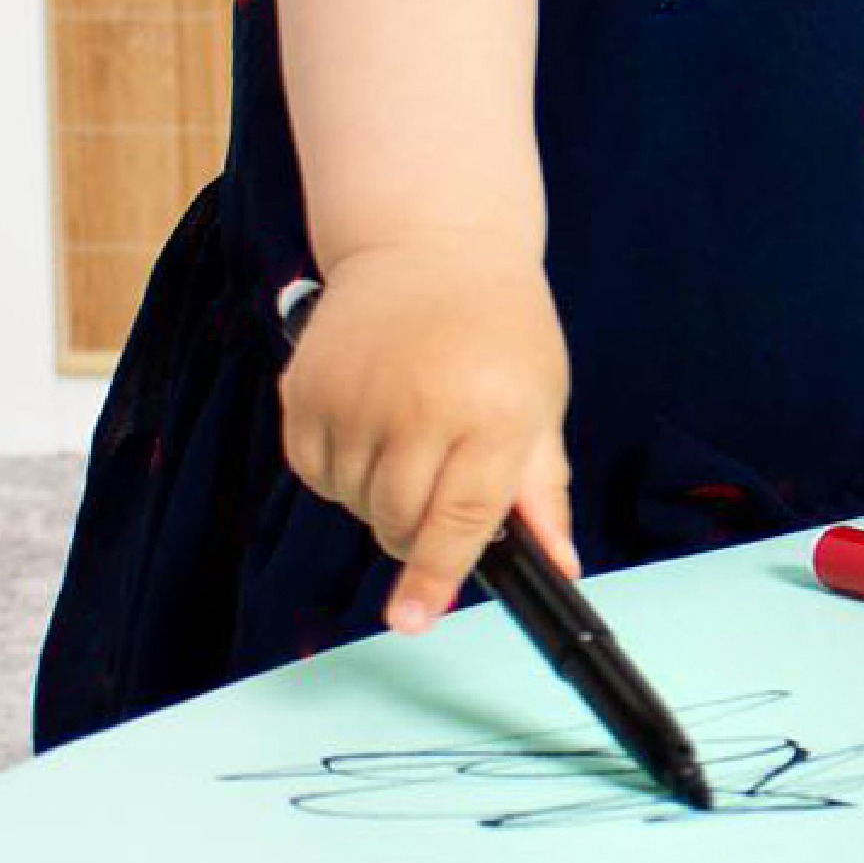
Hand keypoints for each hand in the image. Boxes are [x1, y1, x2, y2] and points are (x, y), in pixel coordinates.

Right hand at [277, 243, 577, 631]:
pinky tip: (368, 427)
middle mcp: (417, 404)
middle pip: (397, 520)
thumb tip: (558, 567)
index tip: (413, 619)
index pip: (459, 519)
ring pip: (352, 501)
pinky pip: (313, 471)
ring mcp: (353, 395)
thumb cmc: (499, 326)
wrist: (430, 243)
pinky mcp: (305, 389)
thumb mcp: (540, 402)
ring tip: (407, 438)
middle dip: (414, 531)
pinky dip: (338, 471)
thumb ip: (540, 492)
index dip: (434, 577)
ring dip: (376, 497)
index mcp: (490, 411)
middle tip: (435, 491)